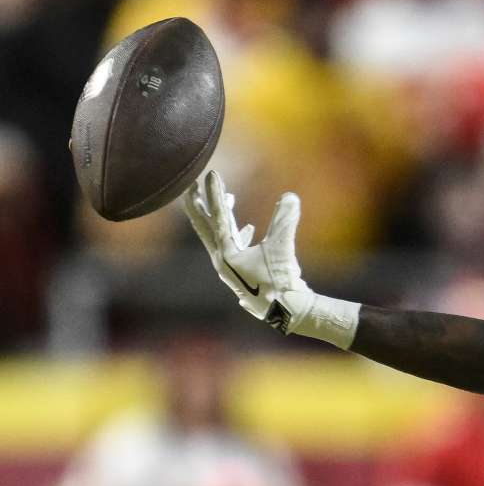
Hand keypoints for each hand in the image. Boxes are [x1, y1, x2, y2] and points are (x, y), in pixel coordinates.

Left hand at [183, 171, 311, 333]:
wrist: (284, 311)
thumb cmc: (280, 283)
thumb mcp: (282, 248)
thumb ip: (285, 220)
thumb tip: (289, 196)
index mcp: (226, 253)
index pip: (218, 217)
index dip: (215, 194)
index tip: (210, 174)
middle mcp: (222, 260)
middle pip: (204, 226)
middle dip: (199, 203)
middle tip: (192, 183)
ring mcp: (230, 267)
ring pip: (219, 235)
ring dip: (220, 215)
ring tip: (228, 199)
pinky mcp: (241, 272)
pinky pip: (233, 246)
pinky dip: (238, 233)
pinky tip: (248, 228)